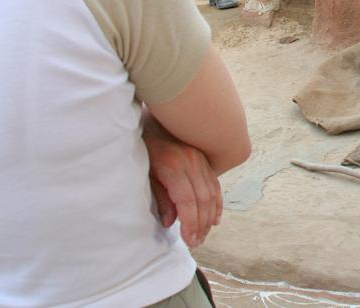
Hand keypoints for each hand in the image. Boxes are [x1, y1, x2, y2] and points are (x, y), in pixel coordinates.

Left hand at [143, 129, 222, 247]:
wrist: (152, 116)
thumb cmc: (142, 145)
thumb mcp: (144, 172)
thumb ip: (159, 197)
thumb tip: (169, 222)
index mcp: (173, 166)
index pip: (187, 201)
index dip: (190, 223)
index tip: (189, 240)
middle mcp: (191, 162)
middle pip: (203, 199)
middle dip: (200, 224)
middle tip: (196, 243)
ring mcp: (200, 158)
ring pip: (212, 192)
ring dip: (209, 216)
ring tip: (203, 235)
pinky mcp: (203, 158)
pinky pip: (215, 183)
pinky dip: (217, 202)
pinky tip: (215, 217)